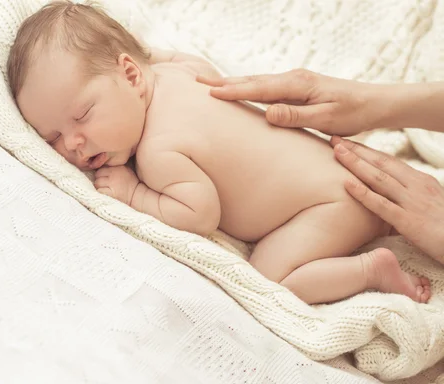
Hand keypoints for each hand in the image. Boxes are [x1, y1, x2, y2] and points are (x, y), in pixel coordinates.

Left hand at [94, 165, 139, 204]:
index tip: (104, 177)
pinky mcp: (112, 193)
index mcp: (117, 168)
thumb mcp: (125, 169)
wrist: (137, 194)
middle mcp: (114, 174)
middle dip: (99, 179)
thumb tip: (103, 165)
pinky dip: (101, 192)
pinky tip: (106, 193)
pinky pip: (100, 191)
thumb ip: (115, 167)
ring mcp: (112, 184)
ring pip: (97, 183)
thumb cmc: (131, 182)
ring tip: (105, 188)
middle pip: (97, 175)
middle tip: (103, 183)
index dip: (101, 173)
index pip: (101, 168)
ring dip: (99, 186)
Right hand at [197, 69, 381, 135]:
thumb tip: (268, 112)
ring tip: (210, 85)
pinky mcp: (295, 88)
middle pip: (252, 80)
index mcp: (298, 85)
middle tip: (197, 81)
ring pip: (256, 82)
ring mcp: (293, 82)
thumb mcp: (326, 118)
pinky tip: (237, 90)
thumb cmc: (352, 114)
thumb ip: (296, 116)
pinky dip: (246, 87)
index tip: (210, 92)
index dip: (233, 91)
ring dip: (232, 83)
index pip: (259, 89)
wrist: (373, 103)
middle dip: (224, 82)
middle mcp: (292, 79)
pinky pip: (264, 87)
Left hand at [331, 136, 443, 263]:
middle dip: (356, 150)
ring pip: (378, 177)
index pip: (388, 161)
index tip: (347, 142)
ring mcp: (411, 202)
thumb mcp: (430, 205)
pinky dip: (362, 193)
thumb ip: (410, 198)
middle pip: (381, 163)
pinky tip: (346, 183)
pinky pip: (381, 204)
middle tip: (335, 139)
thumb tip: (389, 197)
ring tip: (337, 151)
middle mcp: (416, 186)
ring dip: (355, 163)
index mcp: (420, 181)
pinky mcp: (408, 221)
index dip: (366, 151)